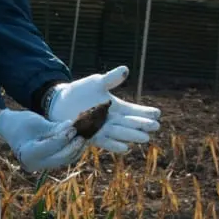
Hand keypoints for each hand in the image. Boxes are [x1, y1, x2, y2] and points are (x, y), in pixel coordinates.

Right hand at [0, 109, 84, 172]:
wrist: (11, 130)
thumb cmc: (21, 123)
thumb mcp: (37, 123)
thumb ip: (55, 128)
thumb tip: (73, 128)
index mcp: (28, 152)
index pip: (51, 147)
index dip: (64, 137)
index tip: (73, 127)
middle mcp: (34, 163)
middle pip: (60, 158)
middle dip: (73, 147)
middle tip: (82, 135)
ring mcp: (41, 166)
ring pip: (64, 161)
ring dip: (76, 151)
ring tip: (84, 138)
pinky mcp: (47, 164)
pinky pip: (62, 160)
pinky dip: (72, 152)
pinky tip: (79, 143)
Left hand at [45, 66, 160, 152]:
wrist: (60, 103)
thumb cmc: (80, 91)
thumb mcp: (96, 83)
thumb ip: (111, 79)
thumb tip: (125, 70)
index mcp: (116, 107)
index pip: (134, 110)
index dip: (146, 112)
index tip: (157, 113)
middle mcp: (112, 119)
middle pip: (130, 122)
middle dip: (142, 124)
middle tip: (155, 126)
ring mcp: (102, 128)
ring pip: (121, 133)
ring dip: (132, 135)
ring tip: (145, 138)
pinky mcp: (91, 135)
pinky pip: (106, 142)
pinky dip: (115, 145)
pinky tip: (126, 148)